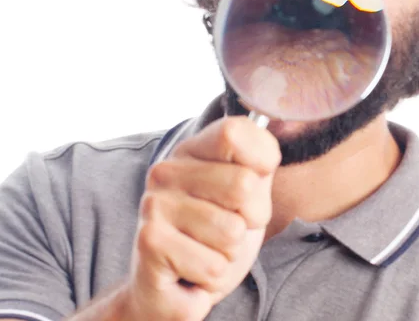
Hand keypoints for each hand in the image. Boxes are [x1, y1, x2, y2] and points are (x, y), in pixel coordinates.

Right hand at [121, 115, 280, 320]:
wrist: (175, 287)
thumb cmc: (218, 233)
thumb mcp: (249, 190)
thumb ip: (260, 161)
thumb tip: (268, 154)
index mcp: (192, 149)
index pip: (235, 131)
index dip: (261, 160)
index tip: (255, 181)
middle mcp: (167, 170)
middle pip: (244, 185)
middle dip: (251, 218)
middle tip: (230, 227)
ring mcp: (155, 204)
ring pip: (232, 231)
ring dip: (230, 252)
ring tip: (208, 249)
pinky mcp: (150, 243)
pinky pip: (214, 266)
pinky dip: (212, 277)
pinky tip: (192, 271)